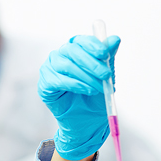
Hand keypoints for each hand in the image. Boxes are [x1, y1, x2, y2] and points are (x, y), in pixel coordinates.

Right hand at [38, 34, 120, 160]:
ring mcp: (50, 68)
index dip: (93, 45)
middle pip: (72, 50)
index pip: (81, 40)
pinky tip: (87, 90)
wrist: (88, 121)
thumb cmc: (95, 97)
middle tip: (105, 75)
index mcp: (76, 50)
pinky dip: (75, 85)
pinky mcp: (45, 84)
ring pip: (66, 65)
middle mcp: (61, 55)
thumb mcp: (105, 77)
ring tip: (98, 88)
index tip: (105, 53)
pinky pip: (57, 80)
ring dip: (86, 77)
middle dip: (91, 63)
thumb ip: (108, 57)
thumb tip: (116, 38)